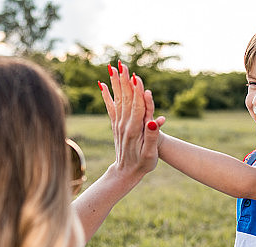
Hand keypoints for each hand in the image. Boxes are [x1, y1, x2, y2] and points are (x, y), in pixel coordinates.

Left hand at [99, 62, 165, 180]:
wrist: (125, 173)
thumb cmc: (142, 165)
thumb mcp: (150, 154)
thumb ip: (152, 136)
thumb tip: (154, 120)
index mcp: (135, 130)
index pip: (137, 106)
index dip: (137, 91)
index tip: (135, 76)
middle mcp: (124, 125)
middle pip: (125, 99)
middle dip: (123, 81)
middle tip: (121, 64)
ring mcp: (118, 124)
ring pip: (117, 99)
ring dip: (115, 83)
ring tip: (112, 68)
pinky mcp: (116, 125)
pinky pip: (110, 107)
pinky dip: (106, 95)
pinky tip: (102, 84)